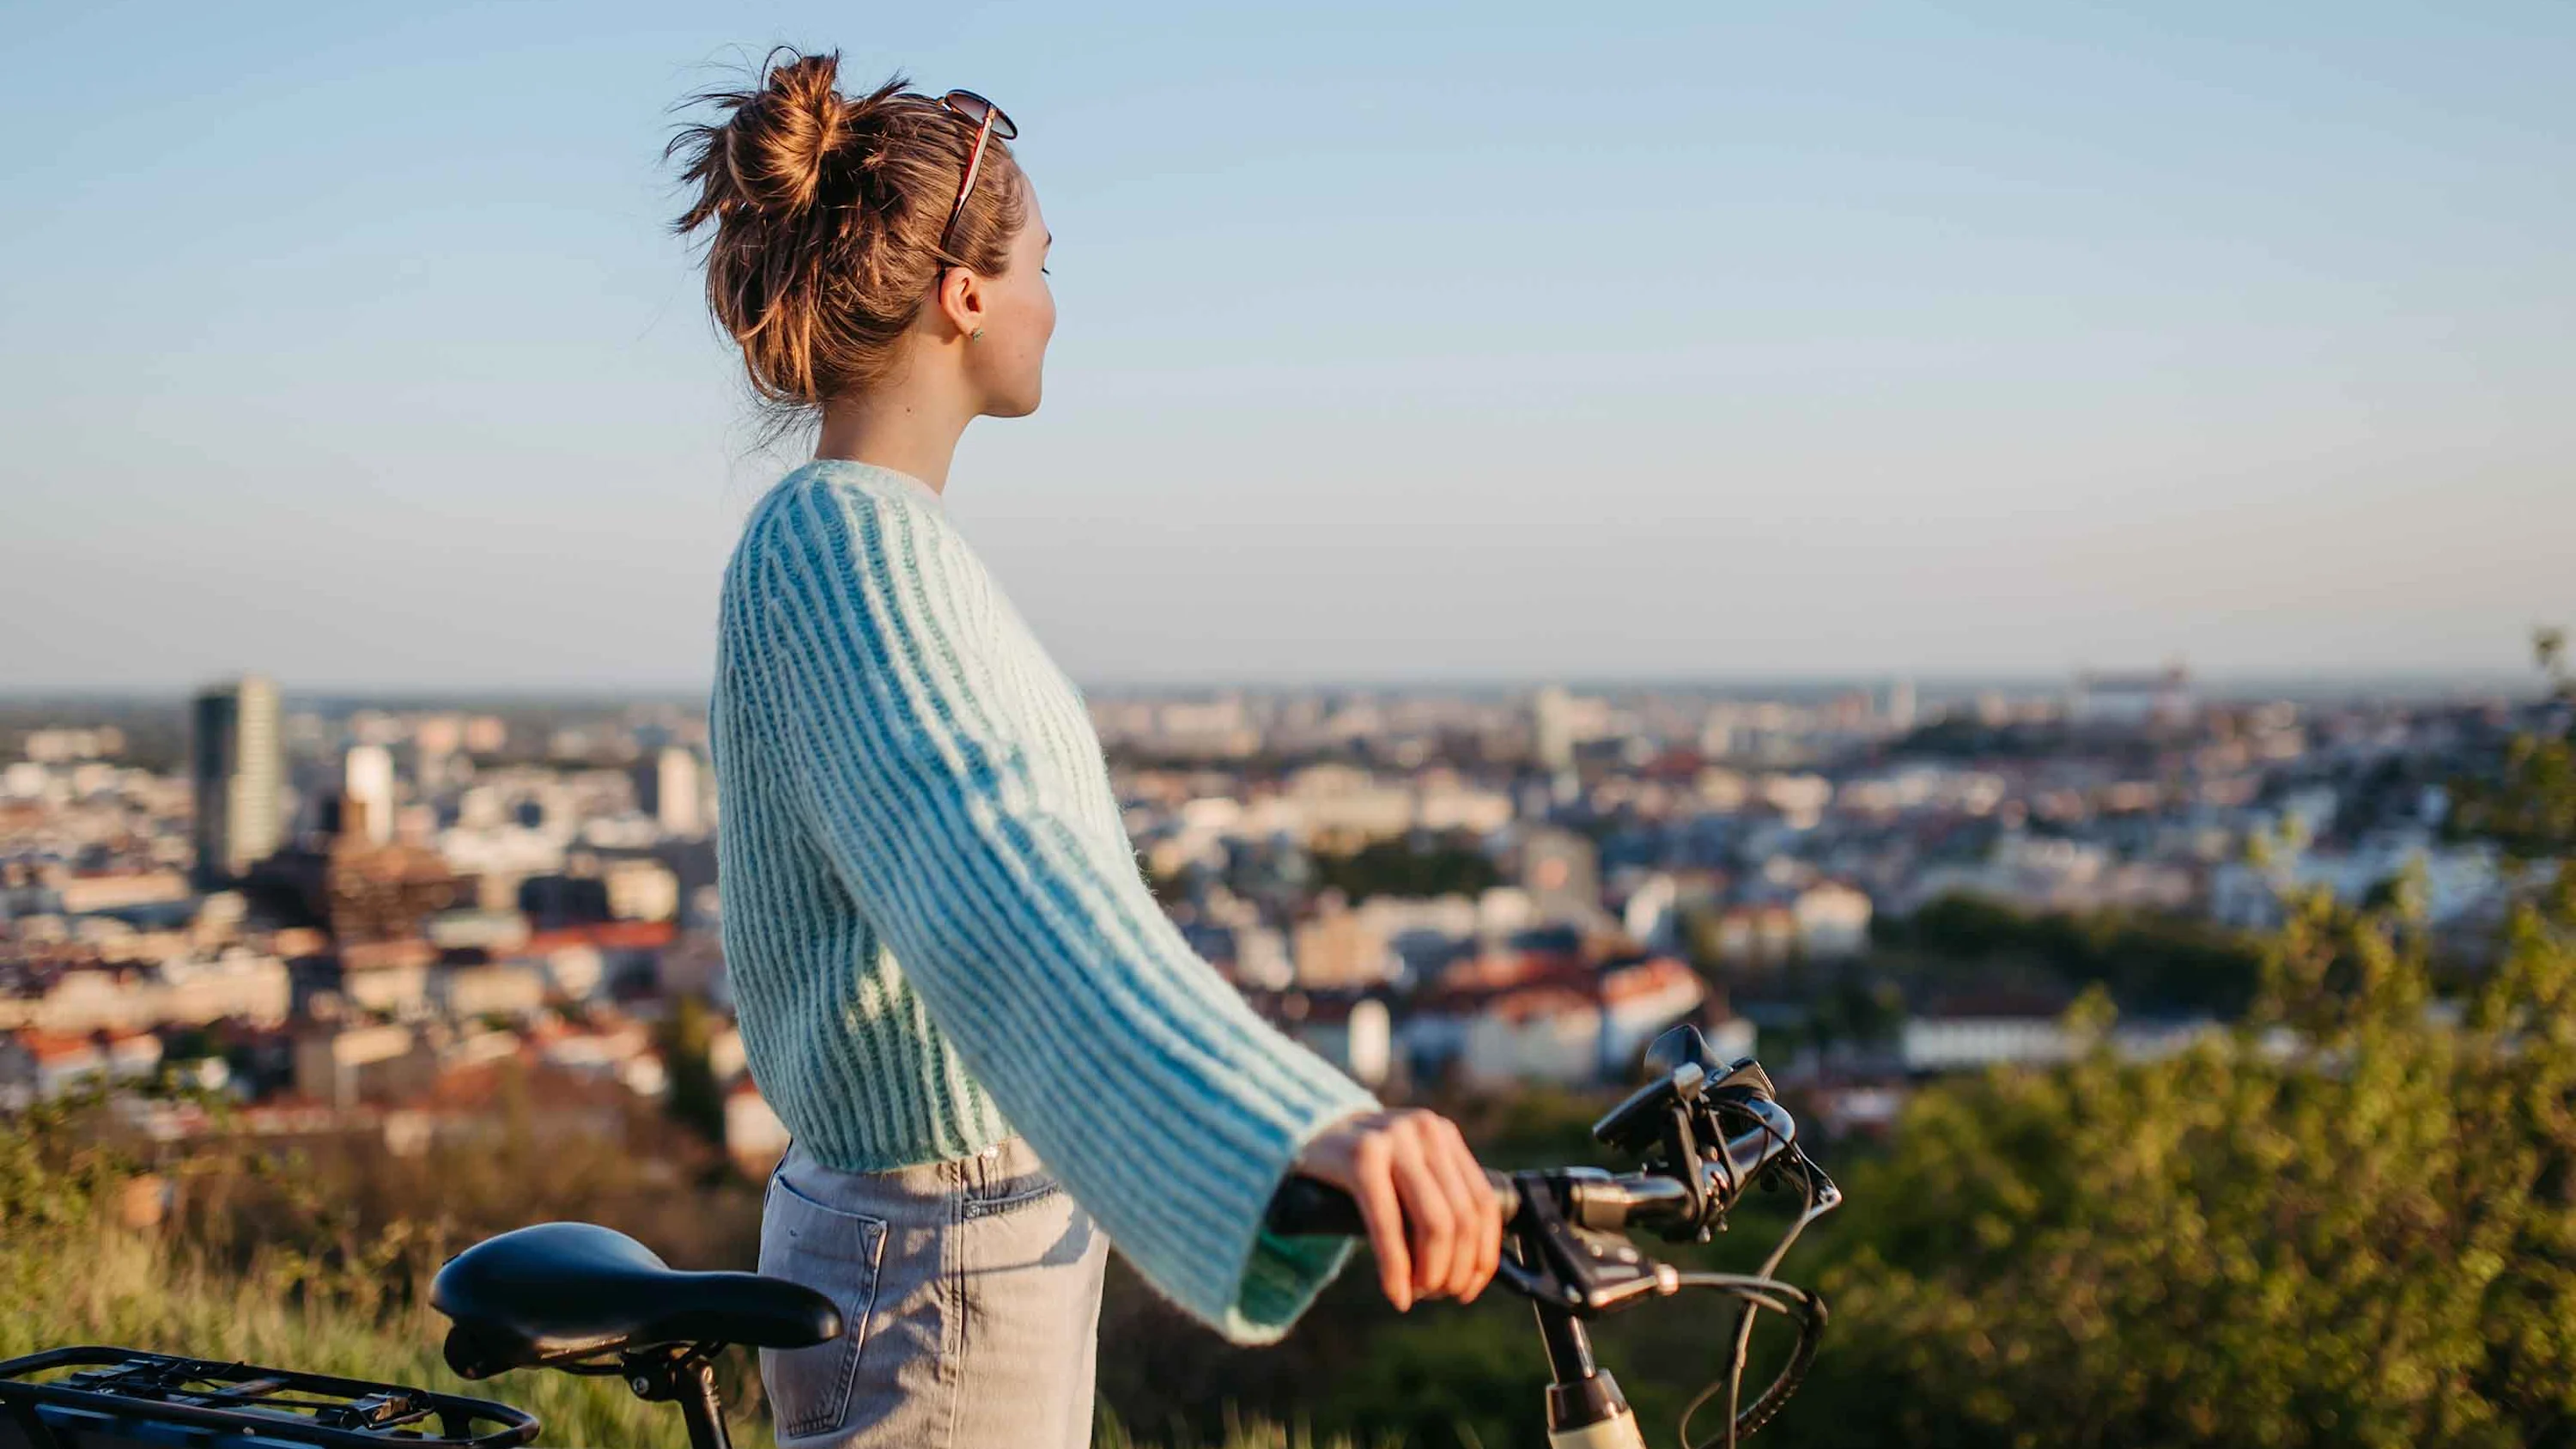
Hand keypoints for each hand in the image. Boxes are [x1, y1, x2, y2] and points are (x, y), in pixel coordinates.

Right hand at [1293, 1107, 1505, 1310]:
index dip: (1484, 1255)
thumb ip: (1434, 1196)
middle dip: (1455, 1270)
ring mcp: (1392, 1140)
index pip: (1484, 1202)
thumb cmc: (1353, 1165)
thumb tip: (1472, 1267)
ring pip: (1435, 1224)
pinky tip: (1395, 1293)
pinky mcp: (1359, 1157)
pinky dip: (1396, 1269)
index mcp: (1442, 1134)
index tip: (1470, 1288)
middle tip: (1436, 1295)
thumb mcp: (1402, 1168)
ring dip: (1431, 1274)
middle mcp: (1424, 1130)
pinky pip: (1389, 1226)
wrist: (1293, 1133)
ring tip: (1416, 1294)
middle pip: (1462, 1219)